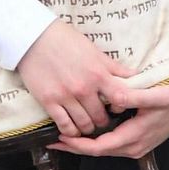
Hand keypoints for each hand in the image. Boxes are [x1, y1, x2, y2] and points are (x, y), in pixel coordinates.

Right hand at [17, 19, 134, 137]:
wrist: (34, 37)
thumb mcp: (94, 51)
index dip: (123, 107)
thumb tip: (134, 77)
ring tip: (87, 124)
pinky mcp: (48, 102)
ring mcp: (65, 96)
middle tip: (101, 119)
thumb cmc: (65, 40)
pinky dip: (71, 131)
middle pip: (101, 117)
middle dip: (103, 121)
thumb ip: (113, 67)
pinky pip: (64, 125)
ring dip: (88, 128)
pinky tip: (72, 129)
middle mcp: (84, 88)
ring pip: (84, 125)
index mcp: (98, 74)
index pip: (121, 99)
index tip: (118, 107)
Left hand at [50, 82, 168, 158]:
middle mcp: (133, 147)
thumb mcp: (156, 95)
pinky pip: (109, 144)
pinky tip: (83, 130)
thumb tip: (112, 99)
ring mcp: (135, 146)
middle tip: (51, 138)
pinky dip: (94, 140)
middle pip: (97, 151)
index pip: (98, 147)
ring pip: (102, 148)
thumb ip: (134, 97)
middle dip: (74, 146)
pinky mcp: (136, 141)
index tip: (58, 138)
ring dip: (83, 143)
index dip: (77, 144)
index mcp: (134, 138)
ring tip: (62, 134)